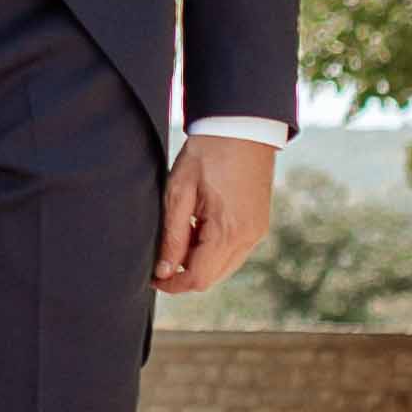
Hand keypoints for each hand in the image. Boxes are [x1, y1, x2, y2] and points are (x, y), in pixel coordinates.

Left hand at [153, 132, 276, 296]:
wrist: (241, 126)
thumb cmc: (208, 153)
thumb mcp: (179, 192)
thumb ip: (172, 235)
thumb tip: (164, 271)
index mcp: (228, 231)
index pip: (198, 279)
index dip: (172, 284)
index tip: (153, 277)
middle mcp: (248, 238)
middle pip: (212, 277)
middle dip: (184, 273)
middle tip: (163, 252)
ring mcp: (257, 232)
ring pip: (223, 267)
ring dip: (200, 260)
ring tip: (183, 230)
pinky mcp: (259, 224)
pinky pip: (234, 251)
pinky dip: (214, 249)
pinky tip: (201, 224)